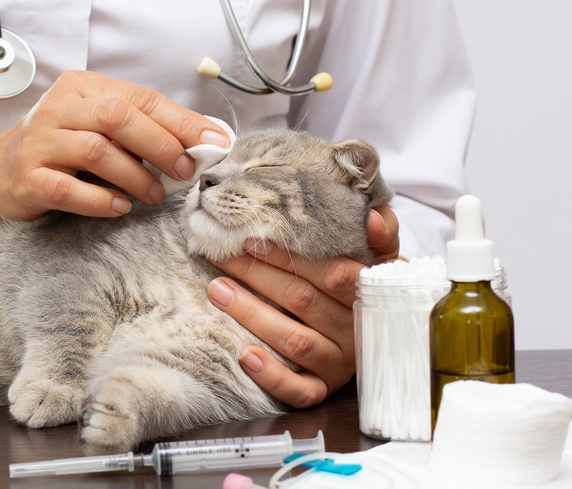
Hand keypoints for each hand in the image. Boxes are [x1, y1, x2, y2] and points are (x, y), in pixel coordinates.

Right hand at [0, 70, 228, 219]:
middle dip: (159, 144)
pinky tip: (119, 206)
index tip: (213, 142)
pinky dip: (100, 200)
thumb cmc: (57, 149)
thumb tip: (202, 139)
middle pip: (118, 117)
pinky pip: (68, 188)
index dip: (180, 120)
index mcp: (81, 89)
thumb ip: (139, 128)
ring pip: (96, 151)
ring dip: (134, 175)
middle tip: (184, 170)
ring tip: (152, 194)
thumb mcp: (95, 126)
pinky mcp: (27, 178)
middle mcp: (58, 109)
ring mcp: (39, 143)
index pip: (139, 97)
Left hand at [207, 205, 399, 407]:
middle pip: (303, 300)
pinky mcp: (324, 388)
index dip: (290, 256)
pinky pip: (300, 390)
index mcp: (370, 294)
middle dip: (257, 276)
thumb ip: (382, 233)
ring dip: (253, 315)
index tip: (249, 240)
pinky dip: (272, 375)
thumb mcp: (380, 258)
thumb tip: (370, 218)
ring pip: (296, 341)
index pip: (332, 273)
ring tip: (217, 291)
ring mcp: (340, 362)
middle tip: (220, 258)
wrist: (391, 339)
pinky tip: (244, 356)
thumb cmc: (365, 285)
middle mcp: (356, 330)